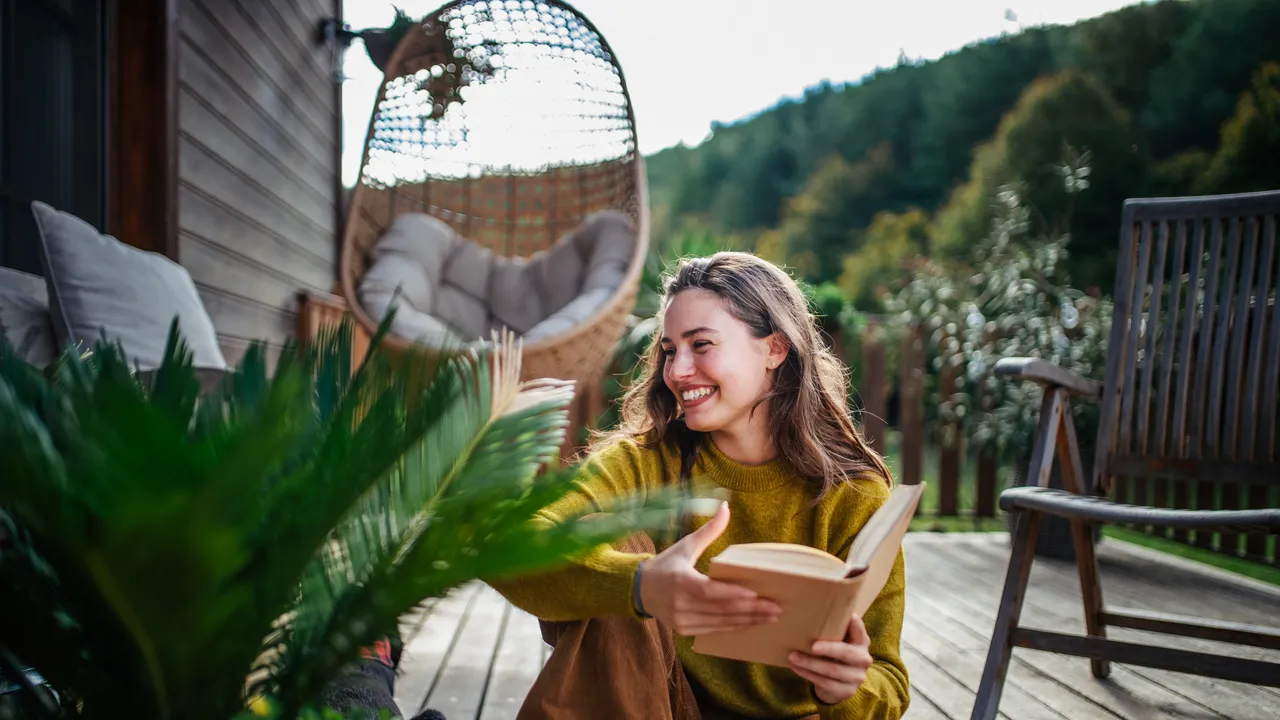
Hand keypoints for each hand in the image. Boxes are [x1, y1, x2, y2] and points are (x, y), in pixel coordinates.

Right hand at [638, 501, 781, 635]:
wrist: (640, 589)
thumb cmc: (667, 564)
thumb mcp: (686, 545)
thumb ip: (709, 530)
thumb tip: (726, 506)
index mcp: (681, 581)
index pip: (710, 591)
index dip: (734, 594)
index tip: (757, 595)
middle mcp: (680, 603)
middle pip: (721, 610)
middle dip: (751, 611)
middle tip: (776, 608)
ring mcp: (682, 620)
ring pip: (720, 624)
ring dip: (747, 622)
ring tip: (770, 618)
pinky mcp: (684, 630)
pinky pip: (714, 630)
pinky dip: (734, 628)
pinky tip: (751, 624)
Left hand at [788, 613, 872, 704]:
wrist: (839, 684)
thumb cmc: (835, 653)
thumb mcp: (838, 640)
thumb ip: (833, 627)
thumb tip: (811, 604)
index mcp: (862, 642)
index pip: (860, 630)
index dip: (855, 624)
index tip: (848, 616)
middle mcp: (864, 659)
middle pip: (846, 653)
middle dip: (828, 649)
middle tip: (811, 646)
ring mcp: (856, 677)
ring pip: (831, 670)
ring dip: (810, 663)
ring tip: (792, 656)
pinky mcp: (846, 691)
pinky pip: (824, 682)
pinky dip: (807, 674)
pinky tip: (795, 668)